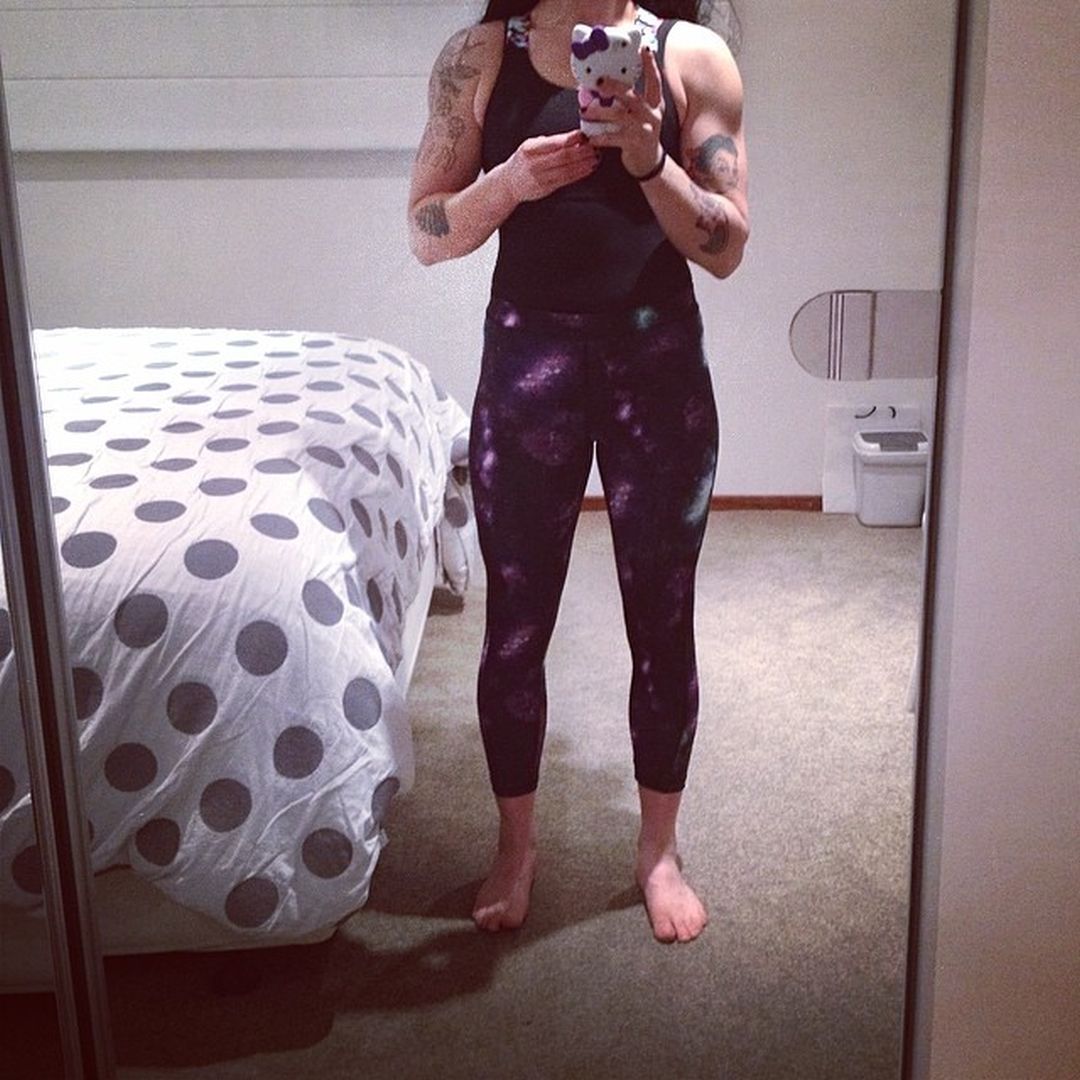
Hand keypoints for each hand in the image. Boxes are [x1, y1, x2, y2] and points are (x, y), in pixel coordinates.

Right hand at [504, 130, 599, 201]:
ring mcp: (540, 178)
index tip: (584, 135)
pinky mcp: (546, 189)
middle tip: (594, 147)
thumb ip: (549, 142)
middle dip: (581, 151)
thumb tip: (574, 137)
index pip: (555, 143)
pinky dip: (579, 174)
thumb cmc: (523, 161)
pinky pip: (566, 180)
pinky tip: (588, 168)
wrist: (509, 184)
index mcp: (530, 149)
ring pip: (567, 169)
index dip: (572, 139)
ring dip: (584, 163)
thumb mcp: (530, 146)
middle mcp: (535, 164)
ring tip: (596, 157)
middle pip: (563, 156)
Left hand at [582, 46, 664, 177]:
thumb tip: (608, 85)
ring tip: (585, 111)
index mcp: (655, 104)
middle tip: (600, 81)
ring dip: (600, 112)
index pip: (655, 80)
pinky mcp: (635, 144)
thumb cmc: (641, 135)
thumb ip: (631, 101)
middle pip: (632, 96)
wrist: (649, 163)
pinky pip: (613, 138)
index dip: (650, 64)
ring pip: (619, 116)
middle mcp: (652, 114)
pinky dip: (599, 137)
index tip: (644, 48)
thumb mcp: (642, 115)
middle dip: (615, 86)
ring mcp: (644, 129)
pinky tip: (589, 136)